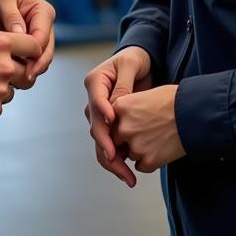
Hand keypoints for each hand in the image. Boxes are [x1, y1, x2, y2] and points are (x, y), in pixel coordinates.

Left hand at [0, 0, 55, 86]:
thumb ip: (11, 15)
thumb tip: (21, 33)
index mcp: (43, 12)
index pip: (44, 37)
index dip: (35, 53)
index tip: (24, 65)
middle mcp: (44, 26)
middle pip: (46, 52)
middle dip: (37, 66)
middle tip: (24, 79)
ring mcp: (37, 38)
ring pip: (41, 61)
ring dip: (31, 71)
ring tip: (16, 80)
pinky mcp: (29, 48)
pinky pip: (30, 63)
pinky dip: (23, 71)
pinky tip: (12, 77)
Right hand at [0, 23, 41, 121]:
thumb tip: (6, 40)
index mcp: (1, 43)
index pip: (34, 45)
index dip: (33, 50)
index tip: (29, 54)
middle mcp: (5, 66)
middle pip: (28, 71)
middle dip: (19, 72)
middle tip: (4, 72)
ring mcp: (0, 89)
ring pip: (13, 90)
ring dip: (3, 87)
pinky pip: (0, 105)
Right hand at [83, 46, 152, 187]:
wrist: (141, 64)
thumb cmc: (135, 59)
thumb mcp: (130, 65)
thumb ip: (123, 85)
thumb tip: (116, 105)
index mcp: (94, 82)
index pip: (96, 101)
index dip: (103, 113)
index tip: (113, 123)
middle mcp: (93, 99)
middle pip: (96, 126)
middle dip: (106, 146)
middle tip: (117, 160)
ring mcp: (100, 113)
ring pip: (100, 140)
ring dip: (111, 160)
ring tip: (126, 175)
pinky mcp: (110, 124)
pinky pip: (110, 143)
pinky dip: (117, 159)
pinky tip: (127, 171)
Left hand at [113, 85, 185, 173]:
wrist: (194, 113)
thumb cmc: (173, 100)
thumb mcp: (143, 95)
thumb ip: (126, 110)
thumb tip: (118, 123)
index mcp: (120, 107)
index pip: (110, 122)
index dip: (119, 125)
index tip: (126, 126)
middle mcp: (124, 127)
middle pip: (116, 140)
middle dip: (126, 140)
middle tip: (144, 133)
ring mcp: (136, 146)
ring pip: (129, 154)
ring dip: (139, 150)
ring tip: (157, 137)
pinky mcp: (148, 161)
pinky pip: (141, 166)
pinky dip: (149, 161)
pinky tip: (161, 148)